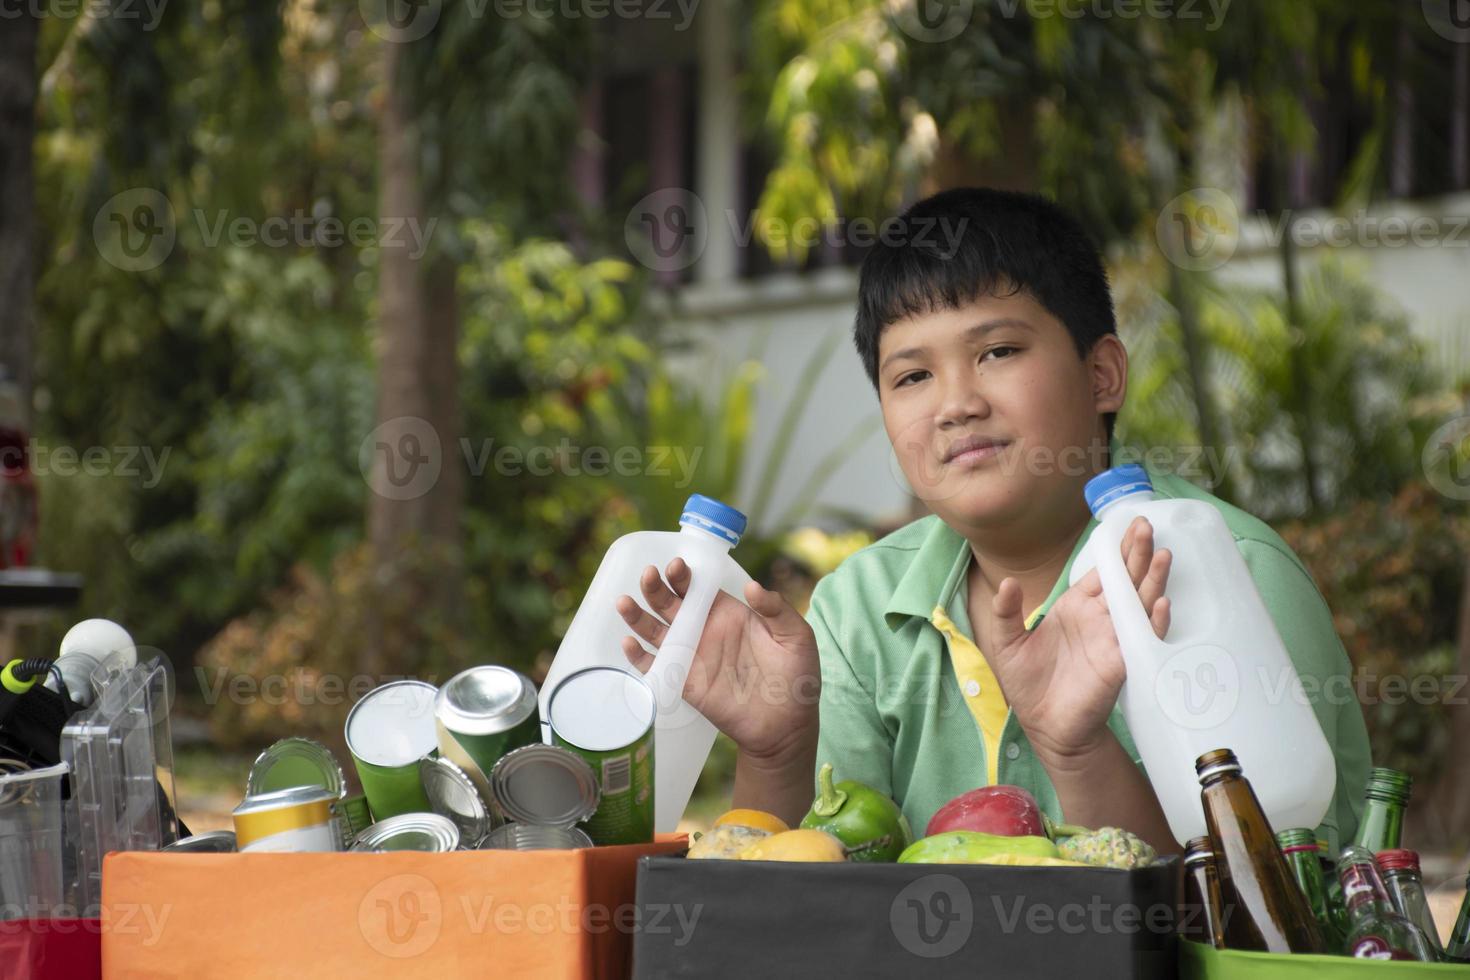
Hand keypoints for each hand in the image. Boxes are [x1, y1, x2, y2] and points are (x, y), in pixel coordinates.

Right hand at [616, 558, 819, 765]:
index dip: (684, 576)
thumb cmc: (797, 677)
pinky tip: (627, 643)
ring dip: (638, 617)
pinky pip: (655, 667)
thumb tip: (752, 586)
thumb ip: (776, 609)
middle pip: (671, 604)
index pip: (698, 588)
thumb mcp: (797, 636)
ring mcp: (693, 657)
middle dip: (656, 588)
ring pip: (656, 631)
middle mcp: (705, 631)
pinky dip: (638, 657)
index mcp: (728, 614)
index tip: (677, 567)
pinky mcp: (685, 683)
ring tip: (625, 602)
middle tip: (650, 575)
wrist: (788, 725)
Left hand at [987, 517, 1171, 762]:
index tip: (1129, 525)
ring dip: (1152, 580)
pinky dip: (1153, 621)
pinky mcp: (1121, 663)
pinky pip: (1142, 638)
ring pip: (1139, 603)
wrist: (1044, 725)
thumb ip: (1005, 611)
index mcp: (1076, 607)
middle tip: (1147, 525)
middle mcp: (1100, 619)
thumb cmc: (1029, 683)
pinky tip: (1160, 602)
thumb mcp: (1007, 642)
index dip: (1116, 550)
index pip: (1102, 572)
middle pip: (1125, 580)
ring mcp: (1113, 639)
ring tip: (1164, 555)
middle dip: (1137, 554)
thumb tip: (1006, 582)